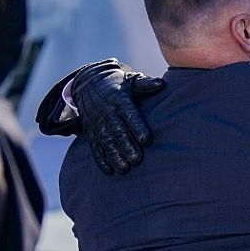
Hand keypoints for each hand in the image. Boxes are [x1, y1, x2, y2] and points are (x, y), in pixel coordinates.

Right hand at [71, 59, 164, 173]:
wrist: (88, 83)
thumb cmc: (118, 84)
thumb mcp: (131, 80)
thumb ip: (146, 84)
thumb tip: (162, 84)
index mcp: (119, 100)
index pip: (129, 114)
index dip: (137, 127)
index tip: (146, 140)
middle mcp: (107, 113)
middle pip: (117, 132)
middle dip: (126, 146)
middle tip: (137, 159)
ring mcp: (98, 124)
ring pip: (106, 142)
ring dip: (115, 156)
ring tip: (125, 169)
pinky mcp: (91, 132)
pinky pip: (95, 147)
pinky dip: (101, 160)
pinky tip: (110, 171)